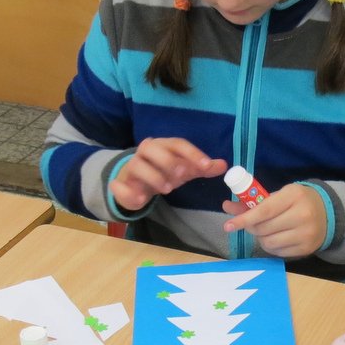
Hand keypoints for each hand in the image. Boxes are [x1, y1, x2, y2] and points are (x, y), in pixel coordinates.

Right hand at [109, 138, 226, 211]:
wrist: (135, 183)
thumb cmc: (162, 172)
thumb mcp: (184, 170)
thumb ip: (202, 167)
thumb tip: (224, 165)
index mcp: (163, 146)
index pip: (178, 144)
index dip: (192, 153)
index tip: (206, 165)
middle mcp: (145, 152)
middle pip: (154, 149)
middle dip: (168, 161)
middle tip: (182, 176)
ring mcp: (131, 167)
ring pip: (138, 165)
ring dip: (153, 176)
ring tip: (167, 189)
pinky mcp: (120, 183)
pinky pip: (120, 185)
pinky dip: (128, 192)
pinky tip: (141, 200)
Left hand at [222, 183, 326, 257]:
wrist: (327, 212)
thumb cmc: (297, 201)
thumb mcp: (278, 195)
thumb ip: (253, 202)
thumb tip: (227, 207)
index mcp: (294, 196)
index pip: (264, 211)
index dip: (244, 219)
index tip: (228, 225)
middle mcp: (302, 215)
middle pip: (264, 228)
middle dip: (252, 227)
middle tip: (252, 224)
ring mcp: (306, 234)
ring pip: (269, 243)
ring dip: (261, 238)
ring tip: (266, 231)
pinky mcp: (306, 249)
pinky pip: (278, 252)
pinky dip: (271, 246)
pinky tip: (277, 237)